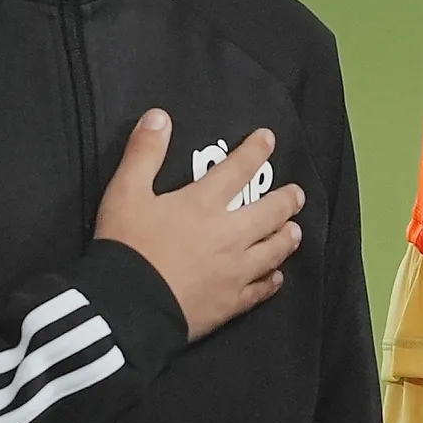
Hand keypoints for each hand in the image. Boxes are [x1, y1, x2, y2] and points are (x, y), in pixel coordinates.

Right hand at [92, 110, 301, 341]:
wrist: (126, 308)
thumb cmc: (126, 246)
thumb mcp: (125, 193)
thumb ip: (144, 153)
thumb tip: (159, 115)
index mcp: (204, 204)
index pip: (238, 169)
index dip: (255, 151)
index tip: (269, 139)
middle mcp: (228, 234)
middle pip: (269, 212)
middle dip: (287, 200)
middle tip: (297, 194)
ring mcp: (233, 271)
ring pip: (273, 251)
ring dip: (286, 238)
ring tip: (294, 230)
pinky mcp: (229, 304)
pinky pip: (259, 291)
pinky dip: (271, 281)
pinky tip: (276, 278)